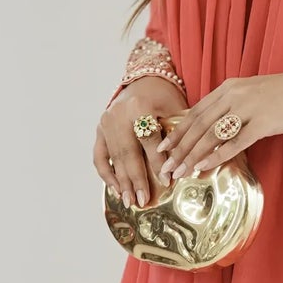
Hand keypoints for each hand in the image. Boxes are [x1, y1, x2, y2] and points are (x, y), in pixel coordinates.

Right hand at [95, 76, 187, 206]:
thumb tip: (183, 164)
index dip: (158, 162)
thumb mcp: (174, 109)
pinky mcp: (99, 130)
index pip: (149, 141)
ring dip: (121, 182)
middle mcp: (117, 115)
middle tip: (143, 200)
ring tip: (129, 201)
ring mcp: (105, 123)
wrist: (143, 80)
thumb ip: (176, 134)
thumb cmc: (164, 97)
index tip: (167, 182)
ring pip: (113, 158)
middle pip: (128, 153)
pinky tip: (115, 189)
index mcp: (138, 107)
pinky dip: (106, 174)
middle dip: (136, 179)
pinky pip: (99, 156)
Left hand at [155, 71, 282, 184]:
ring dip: (193, 155)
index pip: (195, 112)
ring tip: (181, 172)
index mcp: (227, 88)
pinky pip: (235, 142)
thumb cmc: (278, 96)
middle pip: (199, 125)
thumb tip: (206, 129)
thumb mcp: (247, 95)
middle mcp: (233, 96)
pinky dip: (217, 156)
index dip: (177, 132)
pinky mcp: (263, 123)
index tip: (163, 149)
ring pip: (212, 135)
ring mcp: (248, 109)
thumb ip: (227, 107)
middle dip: (180, 148)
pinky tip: (204, 167)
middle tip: (167, 167)